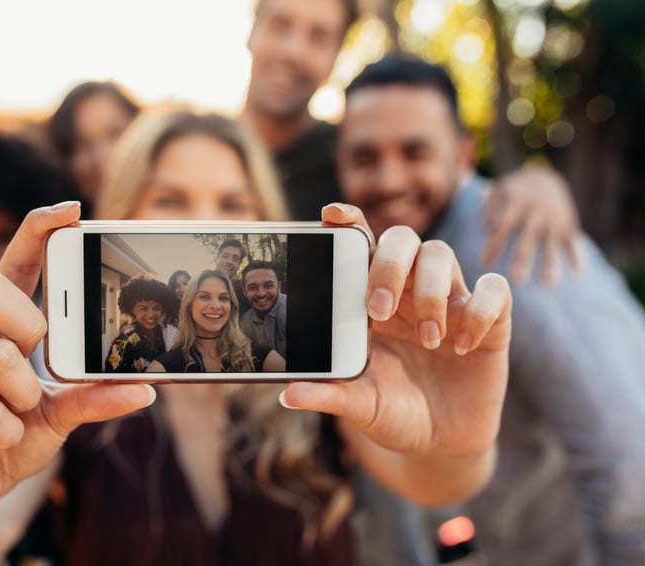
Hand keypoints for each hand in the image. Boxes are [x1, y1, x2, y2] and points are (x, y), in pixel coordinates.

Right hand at [0, 202, 154, 521]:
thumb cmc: (17, 432)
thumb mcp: (63, 411)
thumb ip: (94, 393)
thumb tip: (144, 388)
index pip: (13, 263)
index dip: (37, 231)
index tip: (71, 210)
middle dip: (25, 316)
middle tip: (38, 350)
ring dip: (26, 393)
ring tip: (23, 413)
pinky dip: (4, 431)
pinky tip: (2, 438)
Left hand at [282, 203, 510, 471]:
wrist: (441, 443)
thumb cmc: (394, 413)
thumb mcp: (360, 405)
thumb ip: (329, 395)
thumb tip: (287, 394)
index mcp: (373, 300)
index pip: (362, 244)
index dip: (350, 222)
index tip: (332, 215)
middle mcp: (411, 291)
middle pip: (403, 239)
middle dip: (389, 265)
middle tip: (378, 310)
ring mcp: (452, 301)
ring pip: (442, 254)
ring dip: (431, 292)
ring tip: (428, 340)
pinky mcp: (492, 320)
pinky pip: (495, 289)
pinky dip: (480, 311)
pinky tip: (463, 345)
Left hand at [481, 164, 581, 285]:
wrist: (546, 180)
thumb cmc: (512, 193)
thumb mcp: (497, 192)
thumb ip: (487, 208)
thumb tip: (488, 228)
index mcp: (517, 202)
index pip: (503, 226)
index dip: (495, 244)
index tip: (484, 264)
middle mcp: (538, 211)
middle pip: (529, 237)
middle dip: (524, 258)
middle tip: (517, 280)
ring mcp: (555, 219)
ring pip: (553, 243)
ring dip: (551, 263)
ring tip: (548, 284)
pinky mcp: (569, 225)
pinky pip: (573, 243)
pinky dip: (576, 258)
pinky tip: (577, 276)